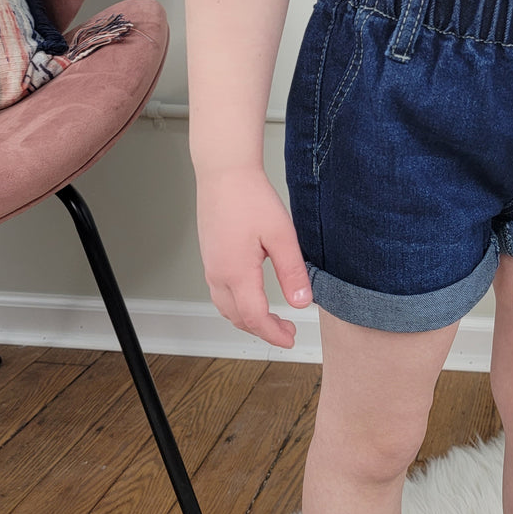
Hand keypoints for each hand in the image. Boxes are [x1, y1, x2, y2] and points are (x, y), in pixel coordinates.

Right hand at [195, 166, 311, 347]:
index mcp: (236, 272)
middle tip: (288, 331)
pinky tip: (252, 299)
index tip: (291, 339)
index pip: (255, 318)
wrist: (224, 174)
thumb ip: (292, 272)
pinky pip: (220, 294)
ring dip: (248, 320)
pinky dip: (237, 306)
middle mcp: (218, 274)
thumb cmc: (251, 198)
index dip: (273, 334)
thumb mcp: (282, 236)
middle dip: (263, 330)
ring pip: (226, 308)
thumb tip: (302, 303)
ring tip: (272, 319)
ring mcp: (210, 267)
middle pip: (238, 318)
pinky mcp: (210, 258)